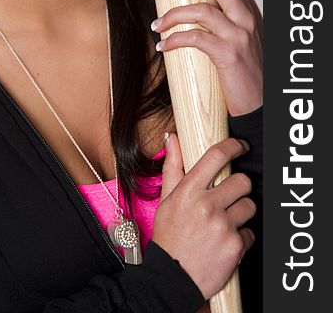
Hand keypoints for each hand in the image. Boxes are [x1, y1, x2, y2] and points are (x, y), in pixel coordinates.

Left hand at [152, 0, 262, 115]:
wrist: (259, 101)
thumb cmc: (244, 69)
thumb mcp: (240, 36)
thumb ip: (224, 18)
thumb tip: (192, 5)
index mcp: (248, 9)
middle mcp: (247, 17)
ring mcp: (240, 35)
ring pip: (202, 10)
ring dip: (173, 14)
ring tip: (157, 24)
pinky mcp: (229, 55)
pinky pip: (196, 39)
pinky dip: (174, 40)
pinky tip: (163, 45)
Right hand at [152, 134, 255, 299]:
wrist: (172, 278)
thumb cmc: (169, 237)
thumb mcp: (166, 199)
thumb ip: (172, 166)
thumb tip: (172, 139)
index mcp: (188, 191)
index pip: (216, 157)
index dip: (233, 146)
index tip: (240, 146)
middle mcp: (206, 205)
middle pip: (242, 181)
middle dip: (239, 187)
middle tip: (230, 196)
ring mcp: (223, 225)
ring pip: (250, 205)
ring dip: (241, 212)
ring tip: (225, 223)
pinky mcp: (236, 245)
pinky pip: (251, 232)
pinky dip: (241, 237)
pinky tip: (225, 242)